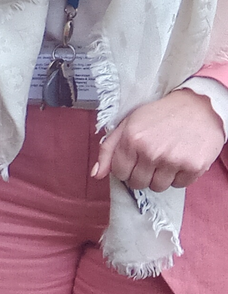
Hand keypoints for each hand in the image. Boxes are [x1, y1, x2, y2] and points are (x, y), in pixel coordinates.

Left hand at [93, 87, 227, 192]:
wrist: (198, 106)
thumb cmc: (160, 115)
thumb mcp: (128, 124)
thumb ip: (108, 149)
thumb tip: (95, 174)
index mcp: (131, 140)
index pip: (119, 173)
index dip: (126, 169)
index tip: (134, 160)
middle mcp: (151, 152)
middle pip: (138, 183)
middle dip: (142, 174)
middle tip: (151, 159)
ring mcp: (173, 160)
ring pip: (158, 187)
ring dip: (160, 177)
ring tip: (166, 159)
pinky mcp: (194, 166)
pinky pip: (179, 185)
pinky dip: (179, 176)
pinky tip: (180, 160)